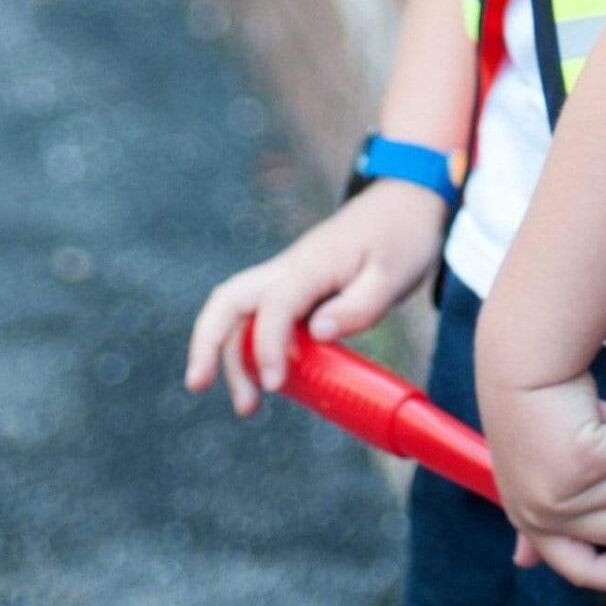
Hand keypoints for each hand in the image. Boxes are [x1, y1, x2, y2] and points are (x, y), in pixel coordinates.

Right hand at [182, 181, 450, 414]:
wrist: (406, 199)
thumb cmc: (402, 237)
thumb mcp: (394, 275)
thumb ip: (358, 306)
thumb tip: (317, 334)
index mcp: (313, 264)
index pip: (274, 306)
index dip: (266, 347)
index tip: (273, 385)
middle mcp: (290, 267)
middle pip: (229, 300)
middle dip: (208, 342)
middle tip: (199, 387)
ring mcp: (289, 275)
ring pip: (238, 309)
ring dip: (229, 353)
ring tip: (248, 405)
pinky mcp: (296, 286)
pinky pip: (260, 315)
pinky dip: (250, 347)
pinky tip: (268, 378)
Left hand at [478, 366, 605, 592]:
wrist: (521, 362)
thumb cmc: (534, 411)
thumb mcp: (530, 472)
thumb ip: (539, 516)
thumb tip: (524, 560)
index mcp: (532, 523)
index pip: (583, 572)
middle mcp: (544, 517)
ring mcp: (561, 495)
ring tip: (605, 420)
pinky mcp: (580, 463)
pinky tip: (600, 410)